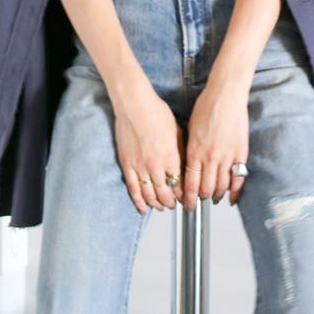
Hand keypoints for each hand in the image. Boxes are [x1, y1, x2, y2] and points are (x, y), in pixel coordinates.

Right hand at [113, 86, 185, 215]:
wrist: (134, 105)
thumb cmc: (155, 112)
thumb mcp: (177, 131)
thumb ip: (180, 151)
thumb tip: (184, 165)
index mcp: (171, 158)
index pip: (181, 185)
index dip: (184, 194)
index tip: (186, 197)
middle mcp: (156, 166)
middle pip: (166, 194)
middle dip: (172, 202)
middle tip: (174, 204)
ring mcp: (140, 167)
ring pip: (150, 195)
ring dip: (157, 204)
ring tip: (161, 206)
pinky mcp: (127, 165)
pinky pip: (133, 189)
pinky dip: (139, 202)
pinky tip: (143, 209)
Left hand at [182, 83, 248, 210]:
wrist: (226, 95)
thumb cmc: (207, 106)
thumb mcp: (190, 128)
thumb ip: (190, 149)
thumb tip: (189, 164)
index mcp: (195, 151)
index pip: (190, 183)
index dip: (188, 197)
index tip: (187, 205)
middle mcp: (210, 157)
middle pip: (205, 188)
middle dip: (201, 199)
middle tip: (199, 203)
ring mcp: (227, 156)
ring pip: (221, 186)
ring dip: (216, 195)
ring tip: (213, 199)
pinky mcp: (241, 153)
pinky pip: (238, 178)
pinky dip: (235, 191)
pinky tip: (231, 198)